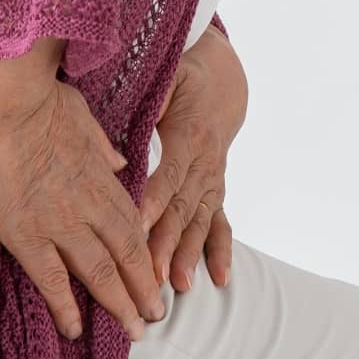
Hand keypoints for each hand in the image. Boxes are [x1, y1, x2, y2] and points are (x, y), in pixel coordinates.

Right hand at [0, 37, 163, 340]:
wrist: (5, 100)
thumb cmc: (40, 99)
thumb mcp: (84, 117)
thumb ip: (103, 146)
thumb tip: (119, 164)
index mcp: (104, 178)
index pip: (135, 226)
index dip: (148, 256)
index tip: (155, 275)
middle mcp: (90, 207)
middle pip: (128, 257)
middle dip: (145, 290)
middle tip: (156, 317)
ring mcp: (59, 223)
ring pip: (99, 274)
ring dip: (119, 305)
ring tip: (134, 331)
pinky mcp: (26, 234)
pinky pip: (51, 279)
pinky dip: (66, 307)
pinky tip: (75, 330)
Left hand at [141, 24, 247, 291]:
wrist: (223, 76)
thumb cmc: (185, 74)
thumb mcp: (168, 76)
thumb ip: (153, 97)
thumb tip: (135, 113)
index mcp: (190, 134)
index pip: (169, 173)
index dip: (154, 199)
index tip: (138, 225)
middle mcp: (206, 162)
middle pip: (183, 207)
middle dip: (167, 242)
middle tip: (151, 273)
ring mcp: (213, 179)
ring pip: (200, 220)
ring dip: (189, 253)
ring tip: (179, 284)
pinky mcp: (216, 189)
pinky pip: (220, 223)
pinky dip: (220, 251)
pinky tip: (220, 278)